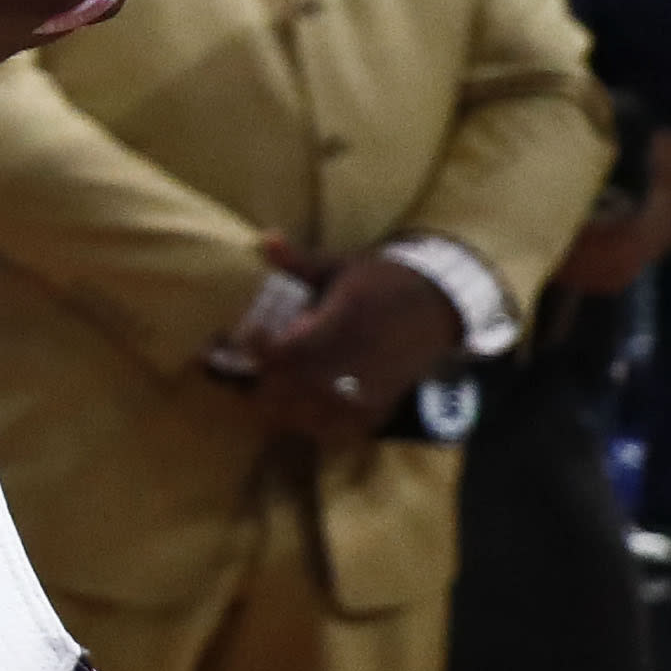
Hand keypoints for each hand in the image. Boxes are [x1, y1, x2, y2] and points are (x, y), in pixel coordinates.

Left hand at [209, 240, 463, 451]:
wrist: (438, 307)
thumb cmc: (382, 281)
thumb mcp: (341, 267)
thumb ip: (299, 262)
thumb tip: (264, 238)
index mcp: (342, 326)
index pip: (284, 354)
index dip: (254, 349)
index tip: (241, 334)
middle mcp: (354, 366)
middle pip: (286, 391)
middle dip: (252, 380)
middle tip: (232, 365)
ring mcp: (366, 393)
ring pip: (303, 417)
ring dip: (274, 403)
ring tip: (257, 383)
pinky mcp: (376, 410)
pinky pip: (331, 432)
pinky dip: (305, 422)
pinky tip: (292, 403)